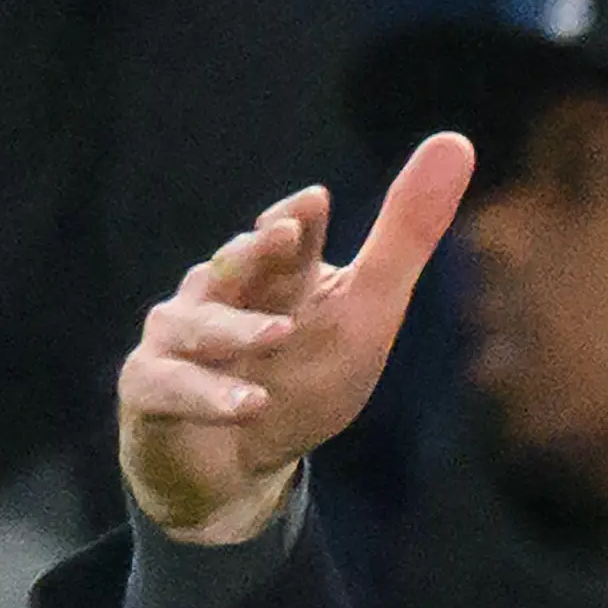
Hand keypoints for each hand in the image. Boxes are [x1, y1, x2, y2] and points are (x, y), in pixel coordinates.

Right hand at [117, 133, 474, 542]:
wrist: (240, 467)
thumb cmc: (305, 379)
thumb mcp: (368, 311)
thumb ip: (405, 237)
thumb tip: (456, 141)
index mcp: (277, 272)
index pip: (290, 235)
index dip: (299, 220)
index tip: (316, 203)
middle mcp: (220, 294)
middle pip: (236, 264)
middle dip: (257, 251)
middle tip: (285, 234)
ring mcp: (179, 339)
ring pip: (200, 324)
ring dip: (238, 329)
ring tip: (280, 333)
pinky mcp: (151, 388)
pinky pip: (175, 387)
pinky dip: (211, 395)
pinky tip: (250, 403)